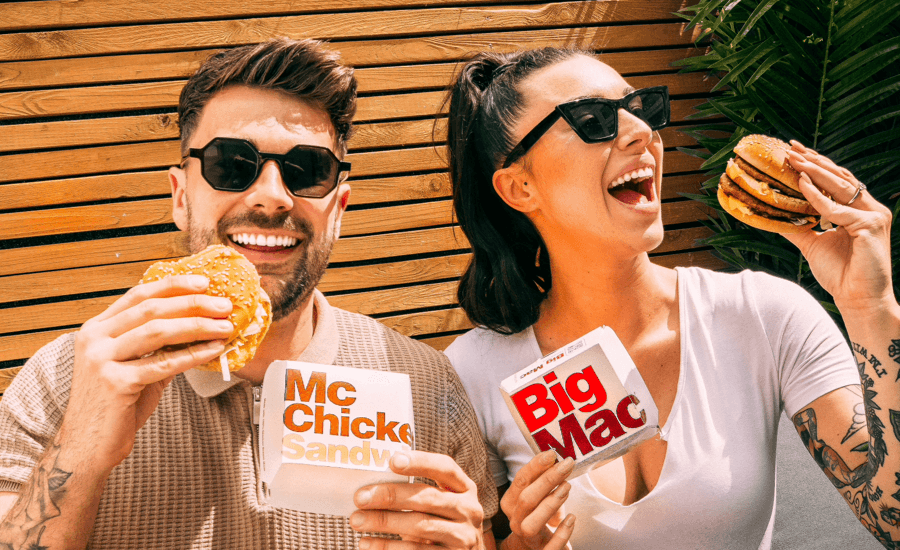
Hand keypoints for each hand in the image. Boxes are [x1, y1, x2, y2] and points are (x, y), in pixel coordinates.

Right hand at [60, 275, 232, 473]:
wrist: (86, 447)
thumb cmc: (115, 407)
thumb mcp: (134, 367)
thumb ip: (158, 347)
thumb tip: (199, 327)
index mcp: (96, 329)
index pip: (139, 294)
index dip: (173, 285)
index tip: (204, 282)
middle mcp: (94, 339)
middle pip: (152, 308)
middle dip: (193, 303)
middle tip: (224, 305)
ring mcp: (102, 360)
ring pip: (158, 331)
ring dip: (198, 325)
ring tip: (224, 326)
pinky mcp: (116, 383)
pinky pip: (164, 363)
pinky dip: (194, 355)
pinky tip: (214, 350)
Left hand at [350, 451, 484, 548]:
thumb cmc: (444, 523)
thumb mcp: (443, 504)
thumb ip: (419, 492)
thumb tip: (372, 483)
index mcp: (465, 489)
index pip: (445, 468)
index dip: (420, 462)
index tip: (392, 460)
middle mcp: (469, 510)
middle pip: (427, 498)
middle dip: (391, 496)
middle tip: (360, 497)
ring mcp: (463, 537)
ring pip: (420, 526)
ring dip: (384, 522)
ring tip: (357, 521)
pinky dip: (388, 547)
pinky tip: (368, 544)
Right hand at [500, 451, 575, 549]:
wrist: (538, 549)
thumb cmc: (541, 518)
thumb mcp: (540, 498)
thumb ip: (544, 481)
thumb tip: (558, 458)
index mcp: (511, 504)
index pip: (520, 481)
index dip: (535, 466)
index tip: (552, 454)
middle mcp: (515, 522)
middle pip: (526, 499)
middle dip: (547, 480)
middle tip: (567, 465)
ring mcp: (527, 540)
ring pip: (531, 524)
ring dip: (550, 504)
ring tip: (568, 487)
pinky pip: (550, 548)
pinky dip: (562, 533)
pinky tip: (572, 518)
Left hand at [785, 141, 893, 313]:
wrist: (857, 298)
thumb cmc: (840, 274)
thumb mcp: (813, 244)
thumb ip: (798, 226)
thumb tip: (773, 214)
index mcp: (858, 210)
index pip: (836, 181)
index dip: (815, 165)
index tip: (793, 151)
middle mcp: (870, 208)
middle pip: (839, 177)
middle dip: (813, 161)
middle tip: (790, 147)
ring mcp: (874, 214)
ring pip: (840, 186)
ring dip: (814, 171)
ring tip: (793, 158)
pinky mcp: (872, 224)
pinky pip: (838, 208)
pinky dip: (818, 197)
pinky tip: (801, 185)